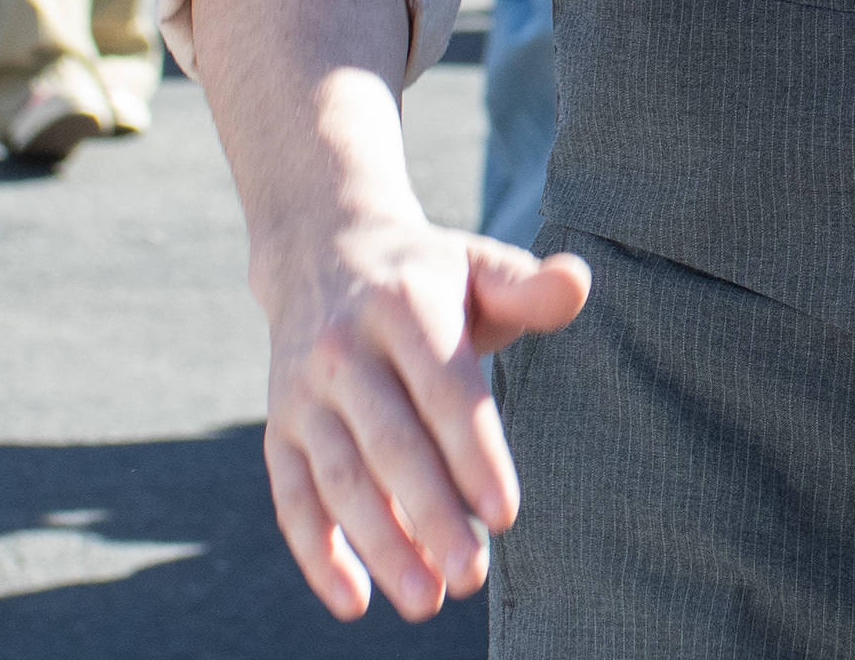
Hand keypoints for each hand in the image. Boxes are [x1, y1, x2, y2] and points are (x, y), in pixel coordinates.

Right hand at [256, 206, 590, 620]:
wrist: (322, 253)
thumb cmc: (430, 276)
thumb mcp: (479, 266)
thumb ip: (529, 286)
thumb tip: (576, 283)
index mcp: (405, 307)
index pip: (444, 391)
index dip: (473, 455)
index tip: (505, 515)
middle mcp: (344, 352)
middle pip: (390, 445)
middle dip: (430, 516)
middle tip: (473, 577)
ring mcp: (302, 394)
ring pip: (339, 480)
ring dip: (379, 546)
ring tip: (428, 600)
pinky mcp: (277, 431)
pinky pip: (291, 499)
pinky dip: (317, 554)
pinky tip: (354, 601)